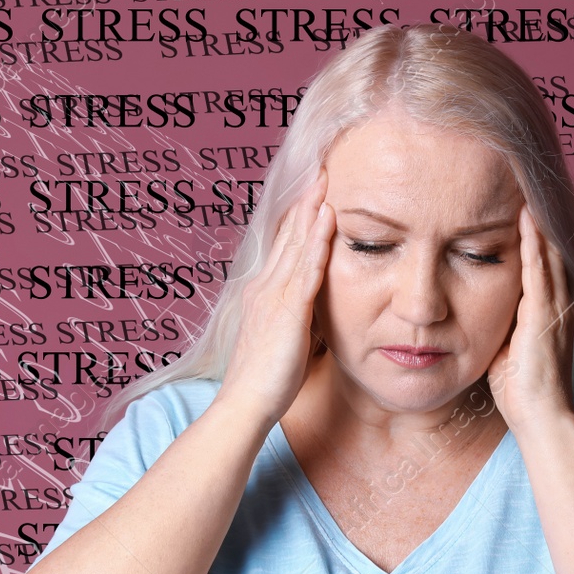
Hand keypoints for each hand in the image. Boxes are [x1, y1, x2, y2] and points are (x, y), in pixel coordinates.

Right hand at [218, 168, 335, 428]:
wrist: (245, 404)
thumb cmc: (263, 382)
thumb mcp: (278, 340)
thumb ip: (290, 320)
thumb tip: (304, 313)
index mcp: (263, 293)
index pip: (283, 248)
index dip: (297, 219)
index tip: (312, 192)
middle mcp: (265, 287)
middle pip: (288, 236)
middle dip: (305, 203)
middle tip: (319, 169)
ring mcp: (275, 296)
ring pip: (297, 244)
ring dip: (312, 211)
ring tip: (325, 179)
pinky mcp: (288, 311)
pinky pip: (307, 269)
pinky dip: (317, 241)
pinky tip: (328, 218)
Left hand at [487, 205, 573, 435]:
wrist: (541, 416)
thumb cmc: (522, 391)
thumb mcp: (508, 347)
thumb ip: (501, 324)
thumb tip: (476, 309)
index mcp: (550, 310)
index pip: (544, 263)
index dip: (536, 236)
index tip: (522, 207)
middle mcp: (560, 303)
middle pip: (550, 250)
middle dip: (539, 220)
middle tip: (526, 185)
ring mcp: (556, 307)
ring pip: (548, 253)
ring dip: (537, 222)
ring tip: (526, 189)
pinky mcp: (546, 314)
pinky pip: (539, 269)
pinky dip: (534, 242)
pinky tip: (526, 218)